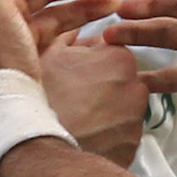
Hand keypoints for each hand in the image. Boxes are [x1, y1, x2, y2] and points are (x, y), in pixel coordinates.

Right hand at [43, 38, 149, 165]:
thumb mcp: (47, 55)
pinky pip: (121, 133)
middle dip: (99, 85)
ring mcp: (136, 118)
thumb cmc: (42, 99)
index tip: (73, 72)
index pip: (110, 51)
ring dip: (104, 109)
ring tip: (76, 117)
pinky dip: (107, 134)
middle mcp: (136, 86)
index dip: (88, 61)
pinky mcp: (132, 144)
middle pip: (119, 79)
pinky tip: (85, 134)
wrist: (39, 147)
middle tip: (72, 96)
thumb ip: (67, 37)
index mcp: (119, 58)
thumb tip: (73, 30)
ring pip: (122, 107)